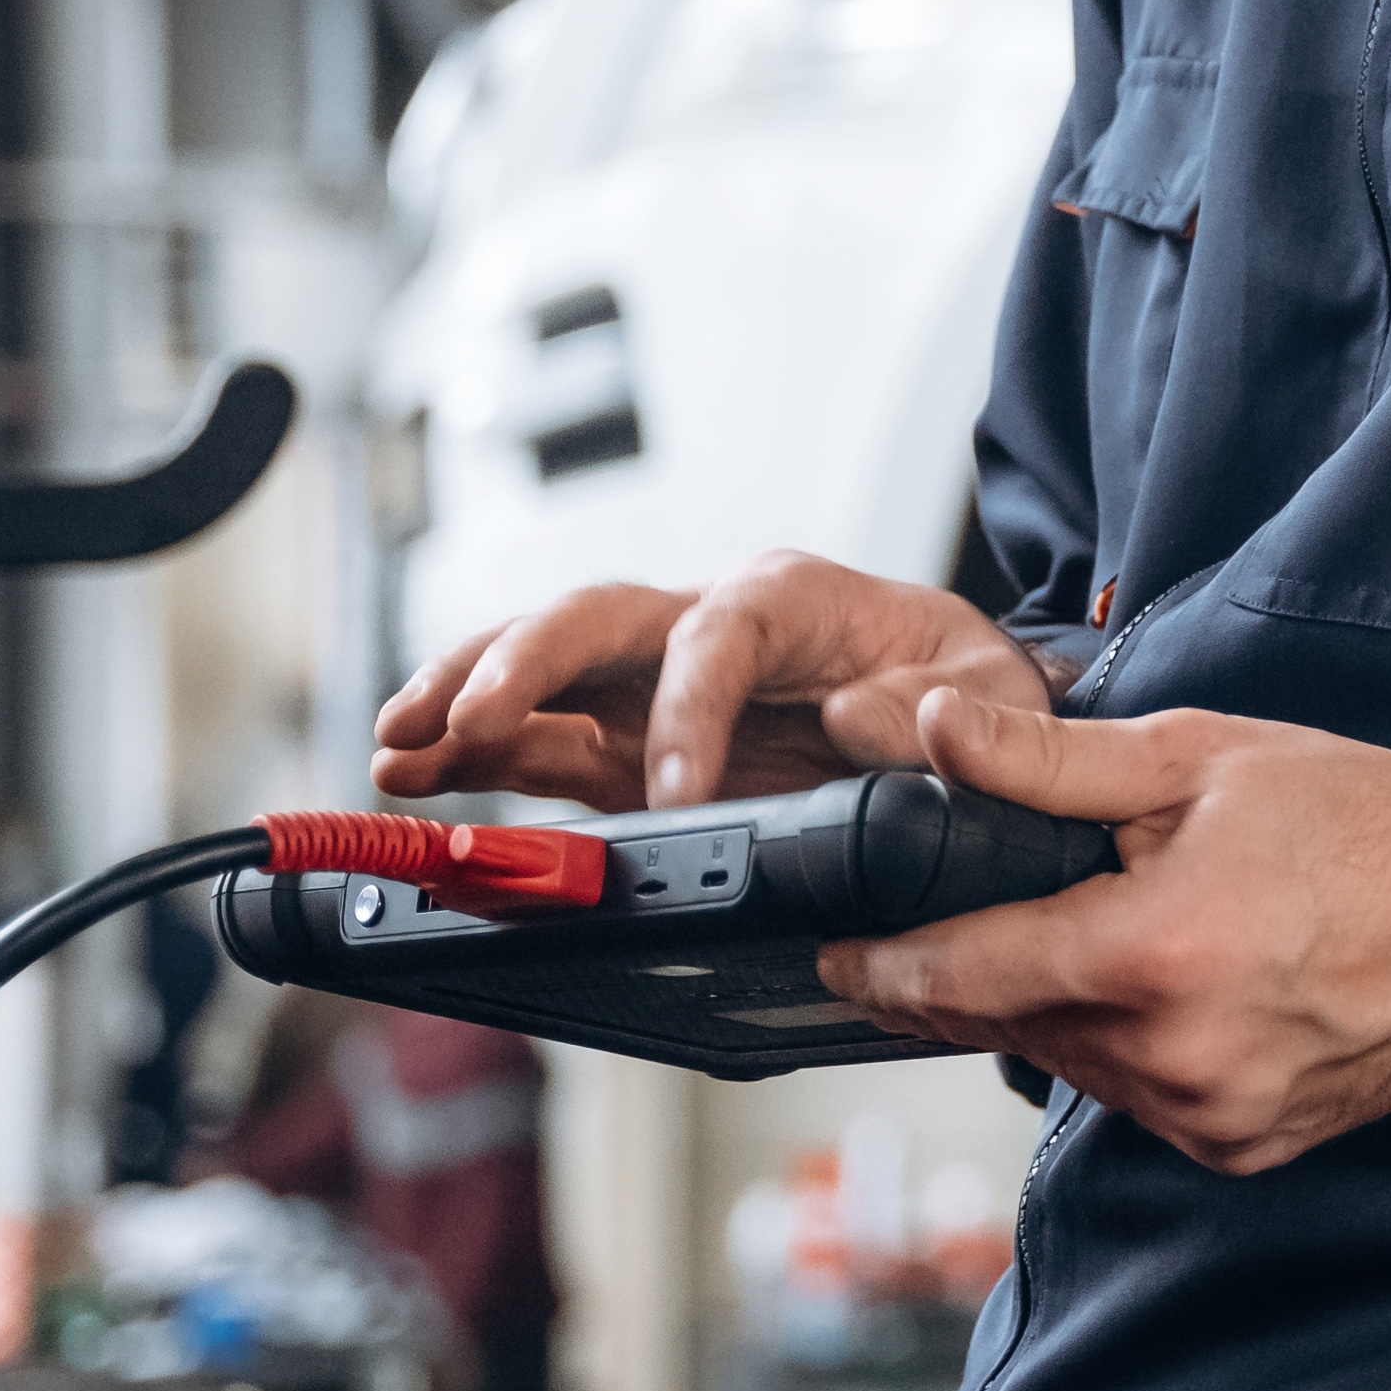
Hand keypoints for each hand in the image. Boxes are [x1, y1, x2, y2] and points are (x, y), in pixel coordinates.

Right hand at [374, 555, 1053, 813]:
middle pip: (594, 618)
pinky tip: (411, 775)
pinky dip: (474, 753)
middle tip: (466, 725)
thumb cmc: (968, 686)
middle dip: (522, 664)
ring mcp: (654, 678)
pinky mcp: (628, 734)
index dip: (688, 708)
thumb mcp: (993, 693)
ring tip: (397, 749)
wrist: (962, 706)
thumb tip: (867, 721)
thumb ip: (944, 708)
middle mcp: (708, 622)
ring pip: (542, 664)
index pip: (721, 635)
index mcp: (796, 598)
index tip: (675, 792)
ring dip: (464, 700)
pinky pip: (541, 734)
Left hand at [841, 692, 1390, 1171]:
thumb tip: (917, 732)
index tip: (828, 952)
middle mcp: (1176, 1056)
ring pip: (1070, 1066)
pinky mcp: (1244, 1149)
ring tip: (1110, 929)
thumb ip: (1043, 762)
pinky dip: (1131, 1046)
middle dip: (975, 968)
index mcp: (1154, 952)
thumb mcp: (1199, 760)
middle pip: (1007, 1023)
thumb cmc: (1371, 820)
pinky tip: (1182, 983)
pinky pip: (1139, 1098)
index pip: (958, 975)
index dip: (875, 965)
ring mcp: (1212, 1116)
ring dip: (1057, 1008)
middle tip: (965, 911)